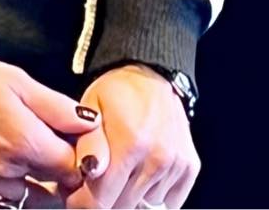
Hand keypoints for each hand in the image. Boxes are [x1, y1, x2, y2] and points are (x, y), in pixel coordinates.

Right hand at [0, 46, 97, 208]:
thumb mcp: (17, 80)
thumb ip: (56, 106)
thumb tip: (90, 123)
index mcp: (25, 141)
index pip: (72, 166)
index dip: (81, 154)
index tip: (80, 141)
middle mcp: (8, 171)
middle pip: (54, 185)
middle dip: (63, 170)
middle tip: (60, 148)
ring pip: (29, 199)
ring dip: (40, 185)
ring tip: (37, 159)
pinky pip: (1, 205)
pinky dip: (13, 195)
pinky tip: (13, 175)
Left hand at [65, 66, 198, 209]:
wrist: (152, 73)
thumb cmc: (117, 92)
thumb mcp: (90, 109)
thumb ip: (87, 145)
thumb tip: (89, 172)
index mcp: (130, 144)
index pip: (100, 202)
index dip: (82, 201)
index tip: (79, 190)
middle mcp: (157, 157)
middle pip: (121, 207)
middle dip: (105, 197)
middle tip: (100, 176)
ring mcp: (176, 164)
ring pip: (143, 205)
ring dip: (130, 194)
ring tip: (123, 169)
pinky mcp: (190, 166)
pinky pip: (169, 201)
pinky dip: (153, 193)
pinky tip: (144, 173)